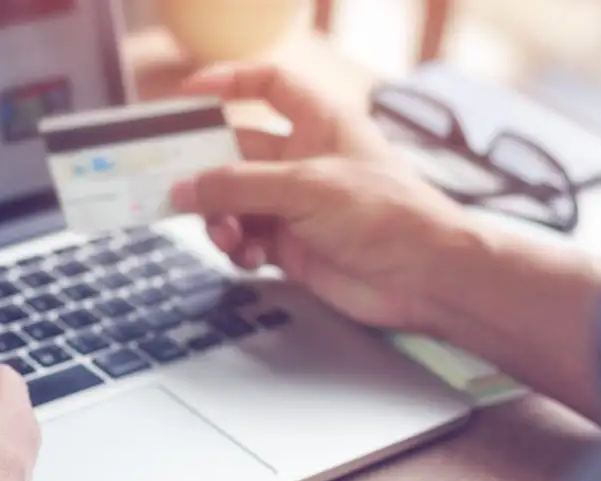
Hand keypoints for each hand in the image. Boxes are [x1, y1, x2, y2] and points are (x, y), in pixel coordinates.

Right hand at [170, 63, 471, 330]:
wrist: (425, 278)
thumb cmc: (387, 215)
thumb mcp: (305, 188)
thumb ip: (238, 186)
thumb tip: (184, 188)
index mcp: (319, 122)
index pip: (268, 85)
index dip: (230, 82)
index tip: (189, 94)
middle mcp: (303, 159)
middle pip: (236, 152)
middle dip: (207, 172)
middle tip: (175, 187)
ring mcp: (296, 204)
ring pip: (234, 201)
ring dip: (219, 217)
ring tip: (223, 234)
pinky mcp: (292, 245)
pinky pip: (246, 239)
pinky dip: (238, 248)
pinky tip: (248, 257)